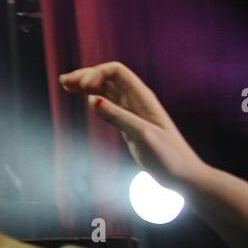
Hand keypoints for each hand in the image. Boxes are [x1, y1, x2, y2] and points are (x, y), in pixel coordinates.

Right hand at [59, 61, 203, 187]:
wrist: (184, 176)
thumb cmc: (168, 157)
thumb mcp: (142, 136)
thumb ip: (118, 117)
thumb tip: (91, 100)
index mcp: (143, 97)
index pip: (116, 71)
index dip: (96, 73)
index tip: (82, 88)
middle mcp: (137, 99)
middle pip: (107, 77)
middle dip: (85, 76)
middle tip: (63, 82)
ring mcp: (132, 111)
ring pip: (105, 89)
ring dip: (86, 85)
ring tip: (65, 86)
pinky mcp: (128, 123)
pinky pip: (107, 103)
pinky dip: (92, 98)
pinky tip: (82, 100)